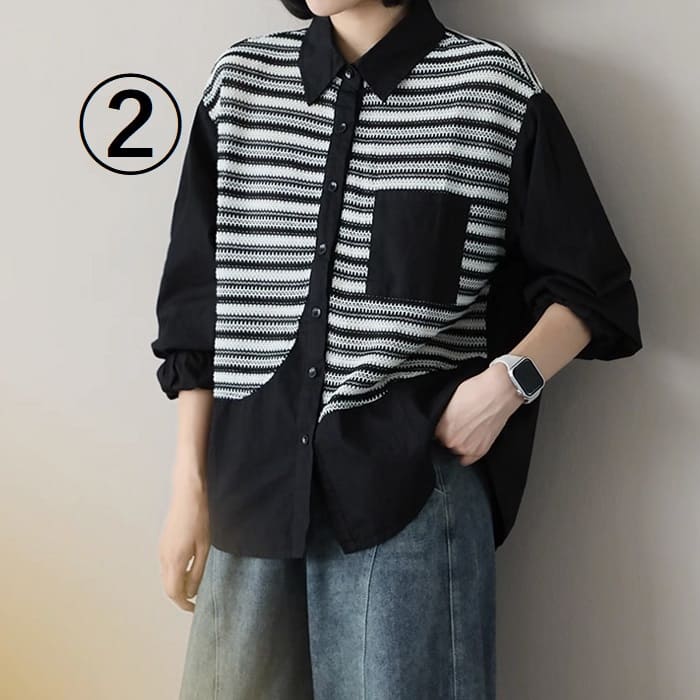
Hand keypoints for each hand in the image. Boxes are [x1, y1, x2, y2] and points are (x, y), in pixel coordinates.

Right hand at [158, 470, 209, 611]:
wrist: (189, 493)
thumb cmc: (200, 517)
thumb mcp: (205, 547)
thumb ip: (198, 571)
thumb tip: (192, 591)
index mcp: (175, 560)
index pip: (174, 592)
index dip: (184, 603)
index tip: (195, 608)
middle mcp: (164, 557)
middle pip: (168, 586)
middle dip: (180, 596)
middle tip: (195, 600)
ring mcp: (162, 548)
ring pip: (166, 575)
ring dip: (177, 584)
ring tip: (195, 583)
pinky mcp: (164, 541)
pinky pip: (166, 564)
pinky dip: (175, 572)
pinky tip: (189, 567)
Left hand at [434, 364, 524, 465]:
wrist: (498, 392)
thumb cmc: (476, 391)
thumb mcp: (449, 400)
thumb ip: (441, 416)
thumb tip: (440, 423)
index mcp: (441, 428)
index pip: (433, 433)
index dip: (440, 427)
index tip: (445, 424)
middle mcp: (452, 441)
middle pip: (445, 442)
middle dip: (450, 434)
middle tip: (459, 424)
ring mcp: (467, 448)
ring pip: (457, 450)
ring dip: (460, 442)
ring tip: (468, 429)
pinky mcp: (481, 451)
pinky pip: (468, 459)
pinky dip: (468, 453)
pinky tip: (470, 443)